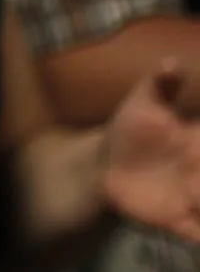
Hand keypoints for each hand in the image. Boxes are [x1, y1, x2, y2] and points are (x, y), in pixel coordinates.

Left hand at [104, 60, 199, 241]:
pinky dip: (199, 236)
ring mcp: (191, 197)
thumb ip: (160, 84)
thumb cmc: (132, 129)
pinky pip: (197, 233)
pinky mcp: (176, 219)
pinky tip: (196, 236)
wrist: (107, 164)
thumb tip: (171, 61)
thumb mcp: (142, 103)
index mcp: (198, 143)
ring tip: (197, 199)